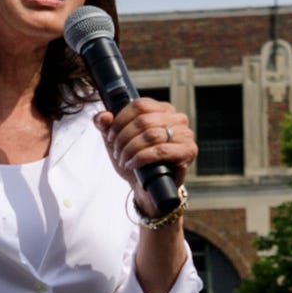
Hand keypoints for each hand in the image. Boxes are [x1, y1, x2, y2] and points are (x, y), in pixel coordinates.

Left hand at [94, 96, 195, 218]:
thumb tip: (103, 117)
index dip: (120, 120)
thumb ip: (105, 125)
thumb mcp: (117, 140)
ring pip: (151, 135)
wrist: (148, 187)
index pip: (139, 105)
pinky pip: (161, 151)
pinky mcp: (188, 151)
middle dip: (123, 138)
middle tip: (117, 152)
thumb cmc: (136, 160)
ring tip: (123, 159)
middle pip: (143, 121)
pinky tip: (132, 164)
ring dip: (131, 149)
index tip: (110, 136)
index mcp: (162, 109)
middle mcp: (177, 118)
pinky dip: (141, 158)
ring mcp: (185, 134)